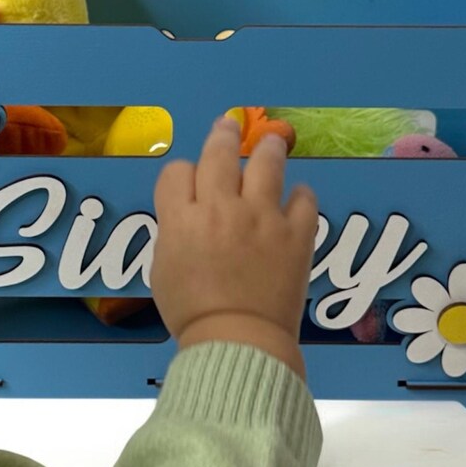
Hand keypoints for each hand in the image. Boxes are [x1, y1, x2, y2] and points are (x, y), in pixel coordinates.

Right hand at [150, 117, 318, 376]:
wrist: (237, 342)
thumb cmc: (192, 313)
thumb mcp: (163, 269)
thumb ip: (173, 233)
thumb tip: (185, 218)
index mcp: (182, 218)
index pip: (177, 172)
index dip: (181, 174)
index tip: (188, 182)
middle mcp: (221, 208)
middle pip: (219, 154)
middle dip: (222, 135)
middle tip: (227, 124)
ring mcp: (262, 217)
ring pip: (265, 164)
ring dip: (268, 147)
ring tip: (272, 140)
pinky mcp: (296, 234)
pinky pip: (303, 199)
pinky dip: (299, 195)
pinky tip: (296, 197)